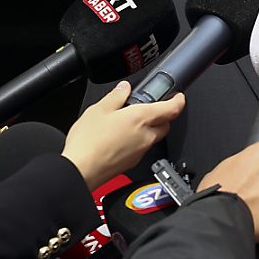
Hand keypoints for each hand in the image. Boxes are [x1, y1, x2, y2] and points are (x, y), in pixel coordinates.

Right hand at [61, 81, 183, 190]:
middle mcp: (145, 136)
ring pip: (154, 137)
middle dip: (162, 115)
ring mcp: (140, 151)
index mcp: (141, 118)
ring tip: (129, 121)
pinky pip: (143, 147)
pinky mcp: (133, 162)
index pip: (172, 109)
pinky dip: (139, 140)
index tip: (178, 96)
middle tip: (150, 107)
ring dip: (149, 128)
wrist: (80, 170)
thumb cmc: (88, 143)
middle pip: (166, 124)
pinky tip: (121, 137)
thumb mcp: (98, 109)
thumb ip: (116, 96)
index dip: (179, 100)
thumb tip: (124, 89)